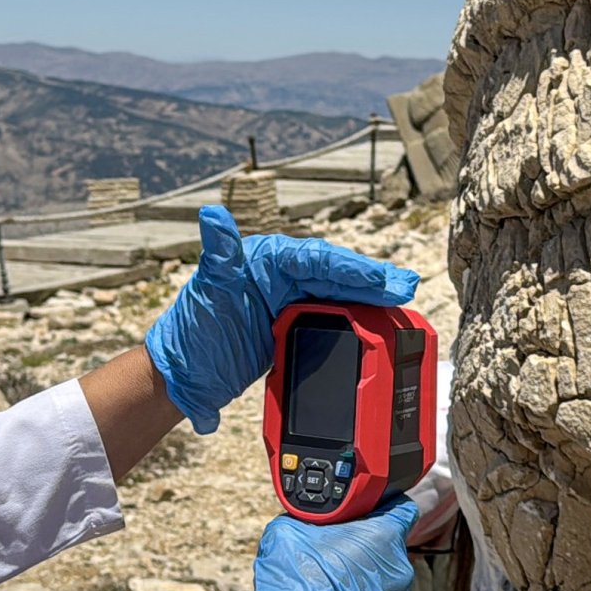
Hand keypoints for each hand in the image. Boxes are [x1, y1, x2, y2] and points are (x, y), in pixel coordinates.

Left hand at [143, 205, 417, 433]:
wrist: (184, 376)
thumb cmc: (191, 331)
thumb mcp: (208, 290)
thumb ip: (218, 251)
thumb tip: (212, 214)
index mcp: (265, 259)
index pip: (317, 259)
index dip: (352, 269)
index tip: (381, 279)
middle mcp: (281, 273)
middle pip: (335, 273)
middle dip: (373, 280)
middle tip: (407, 287)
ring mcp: (288, 298)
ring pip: (338, 292)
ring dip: (371, 296)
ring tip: (403, 299)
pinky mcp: (292, 320)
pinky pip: (332, 312)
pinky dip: (357, 314)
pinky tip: (379, 320)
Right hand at [234, 497, 416, 590]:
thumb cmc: (298, 587)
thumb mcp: (288, 533)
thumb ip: (307, 518)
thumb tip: (304, 518)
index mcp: (383, 537)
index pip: (401, 509)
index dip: (385, 507)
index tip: (369, 512)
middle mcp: (399, 571)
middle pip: (387, 553)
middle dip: (364, 553)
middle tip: (334, 559)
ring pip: (383, 589)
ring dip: (364, 588)